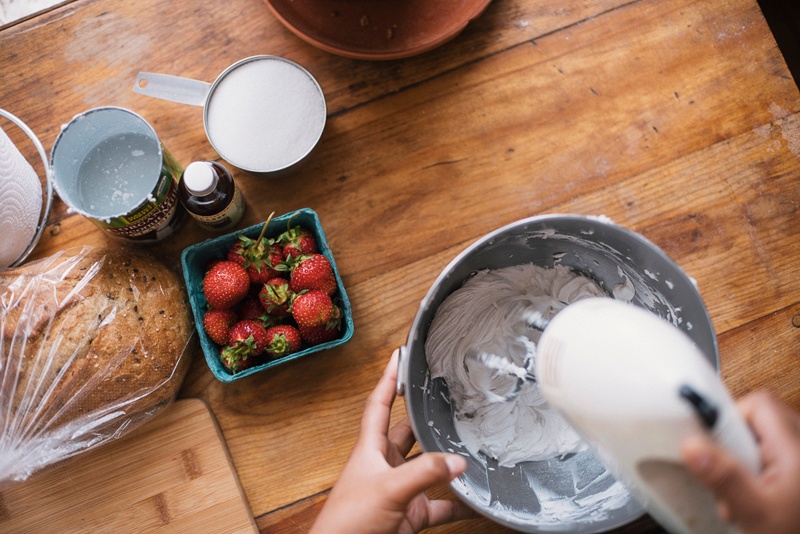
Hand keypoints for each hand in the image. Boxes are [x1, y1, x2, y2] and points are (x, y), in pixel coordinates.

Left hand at [310, 349, 475, 533]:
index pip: (379, 405)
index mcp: (370, 450)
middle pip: (409, 433)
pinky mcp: (409, 515)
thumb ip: (424, 473)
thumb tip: (458, 460)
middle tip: (448, 400)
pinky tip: (475, 500)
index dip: (388, 379)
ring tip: (470, 449)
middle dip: (426, 419)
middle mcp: (385, 466)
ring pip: (428, 469)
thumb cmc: (347, 524)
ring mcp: (399, 491)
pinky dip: (458, 503)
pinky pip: (440, 505)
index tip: (398, 356)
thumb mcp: (388, 489)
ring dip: (446, 463)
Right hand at [681, 391, 799, 533]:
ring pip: (766, 437)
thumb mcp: (756, 512)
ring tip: (744, 490)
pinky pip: (774, 454)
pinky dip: (760, 470)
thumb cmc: (797, 532)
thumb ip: (724, 477)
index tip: (714, 442)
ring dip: (746, 459)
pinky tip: (758, 494)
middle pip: (761, 418)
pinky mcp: (796, 471)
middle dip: (736, 442)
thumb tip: (692, 447)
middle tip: (731, 470)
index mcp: (796, 448)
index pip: (757, 403)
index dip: (730, 418)